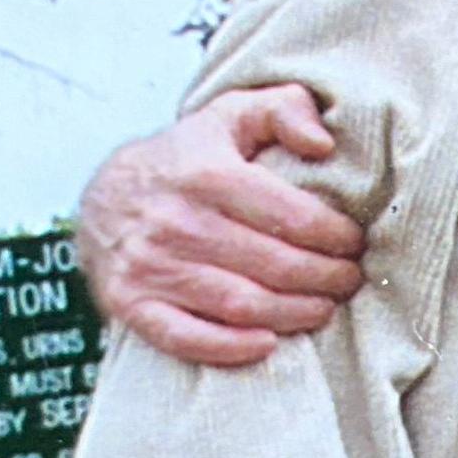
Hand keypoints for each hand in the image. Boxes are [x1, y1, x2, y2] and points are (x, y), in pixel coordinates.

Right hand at [74, 84, 368, 364]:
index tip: (354, 244)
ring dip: (294, 314)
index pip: (293, 216)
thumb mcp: (231, 116)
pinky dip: (231, 348)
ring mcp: (150, 265)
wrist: (102, 198)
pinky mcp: (131, 302)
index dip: (336, 237)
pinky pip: (186, 337)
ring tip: (323, 308)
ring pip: (242, 304)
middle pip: (275, 265)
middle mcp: (176, 221)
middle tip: (348, 280)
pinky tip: (268, 344)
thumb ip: (284, 109)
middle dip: (326, 278)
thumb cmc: (187, 159)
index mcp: (207, 174)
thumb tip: (322, 144)